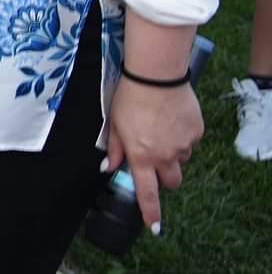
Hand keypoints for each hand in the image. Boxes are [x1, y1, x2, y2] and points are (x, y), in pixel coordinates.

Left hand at [104, 79, 201, 233]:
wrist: (156, 77)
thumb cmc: (129, 98)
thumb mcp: (114, 124)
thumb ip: (114, 149)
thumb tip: (108, 167)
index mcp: (142, 156)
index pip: (147, 192)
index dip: (150, 212)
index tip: (154, 227)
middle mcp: (165, 155)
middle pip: (172, 181)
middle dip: (165, 177)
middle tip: (156, 159)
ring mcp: (184, 145)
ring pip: (181, 159)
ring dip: (173, 153)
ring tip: (160, 128)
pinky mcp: (197, 132)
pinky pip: (190, 142)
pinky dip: (182, 136)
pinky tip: (172, 118)